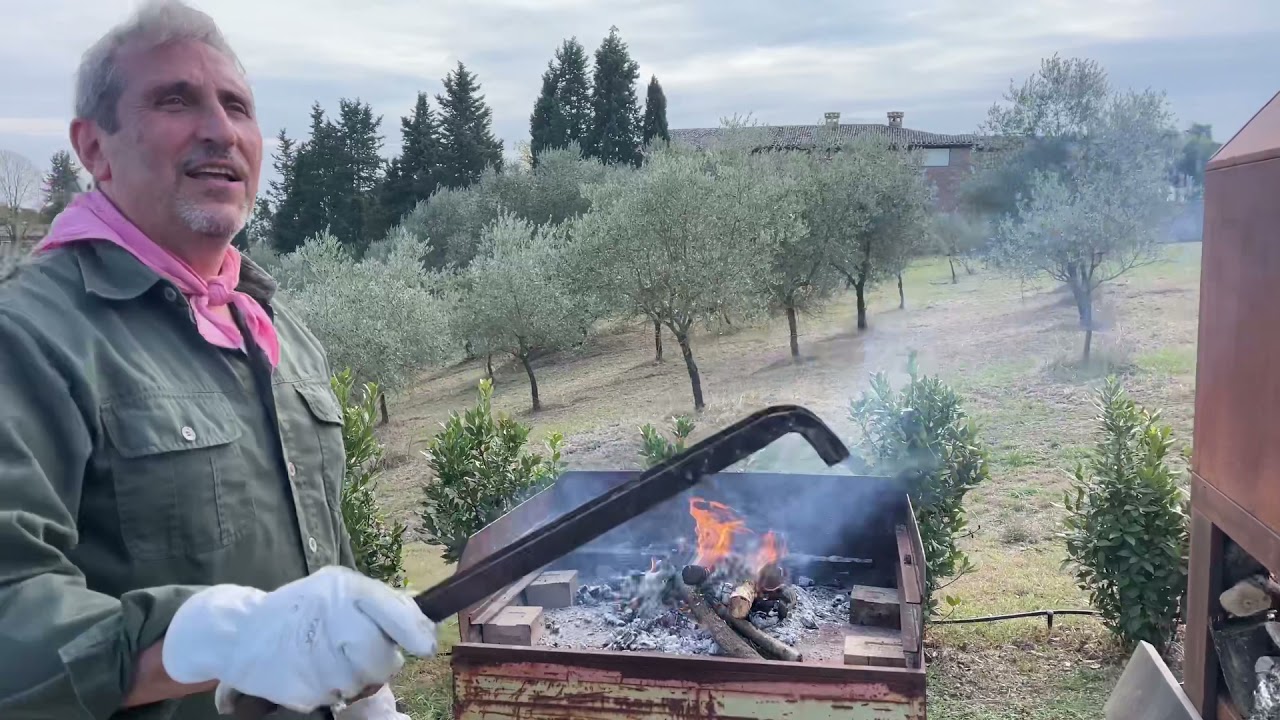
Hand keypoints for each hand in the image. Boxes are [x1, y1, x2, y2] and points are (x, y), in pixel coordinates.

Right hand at [160, 566, 435, 713]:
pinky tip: (309, 670)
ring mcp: (315, 654)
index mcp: (346, 588)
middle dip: (377, 662)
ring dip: (352, 678)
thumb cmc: (303, 609)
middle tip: (356, 653)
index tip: (426, 647)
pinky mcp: (301, 686)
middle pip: (382, 658)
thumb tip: (424, 625)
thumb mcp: (340, 590)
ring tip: (327, 658)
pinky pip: (334, 697)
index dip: (415, 632)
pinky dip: (327, 689)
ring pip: (361, 682)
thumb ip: (383, 604)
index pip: (392, 610)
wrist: (241, 632)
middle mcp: (333, 617)